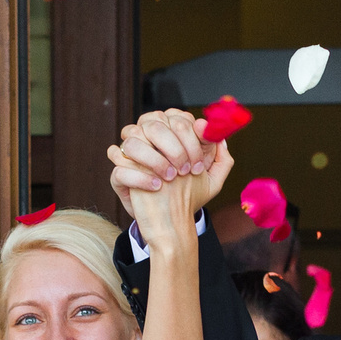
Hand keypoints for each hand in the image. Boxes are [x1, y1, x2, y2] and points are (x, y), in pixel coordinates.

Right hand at [108, 109, 226, 223]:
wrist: (171, 221)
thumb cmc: (189, 195)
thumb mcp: (211, 179)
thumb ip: (221, 158)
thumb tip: (217, 136)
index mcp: (170, 134)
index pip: (177, 118)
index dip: (191, 137)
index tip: (200, 161)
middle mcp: (147, 139)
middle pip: (155, 123)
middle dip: (176, 147)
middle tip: (187, 170)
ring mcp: (130, 156)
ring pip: (133, 140)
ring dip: (156, 159)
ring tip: (171, 178)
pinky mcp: (119, 175)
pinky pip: (120, 168)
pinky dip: (141, 177)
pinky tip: (157, 187)